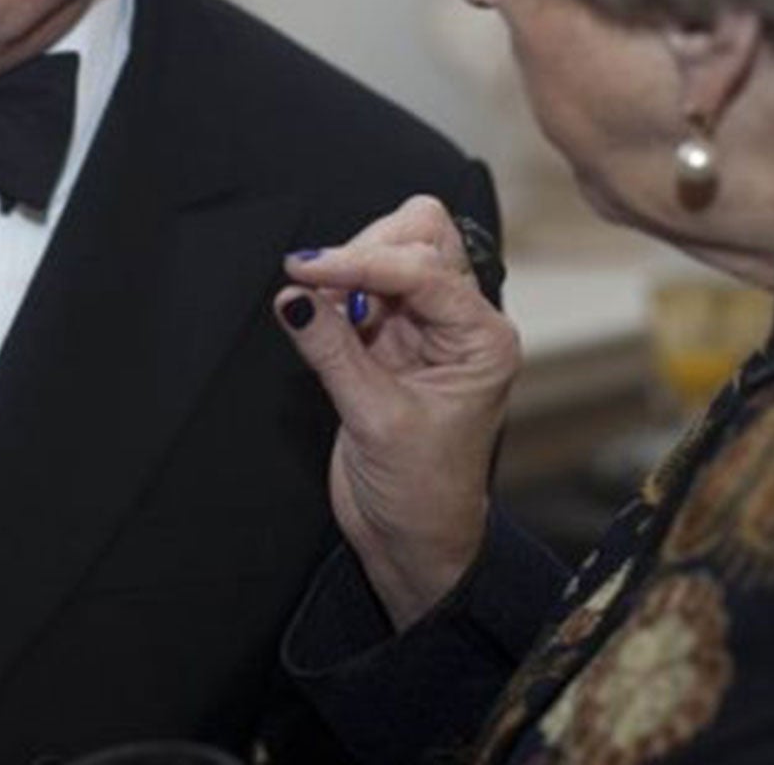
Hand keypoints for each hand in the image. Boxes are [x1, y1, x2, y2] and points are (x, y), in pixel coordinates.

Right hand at [273, 195, 520, 630]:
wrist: (415, 538)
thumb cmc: (421, 492)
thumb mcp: (374, 420)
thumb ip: (332, 350)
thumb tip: (291, 295)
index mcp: (482, 339)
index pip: (422, 270)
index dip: (360, 262)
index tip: (304, 268)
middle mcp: (461, 322)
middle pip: (420, 235)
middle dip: (365, 248)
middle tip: (316, 282)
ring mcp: (426, 326)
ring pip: (391, 251)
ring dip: (349, 267)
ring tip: (318, 306)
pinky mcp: (390, 337)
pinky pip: (362, 287)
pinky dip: (335, 288)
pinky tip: (316, 314)